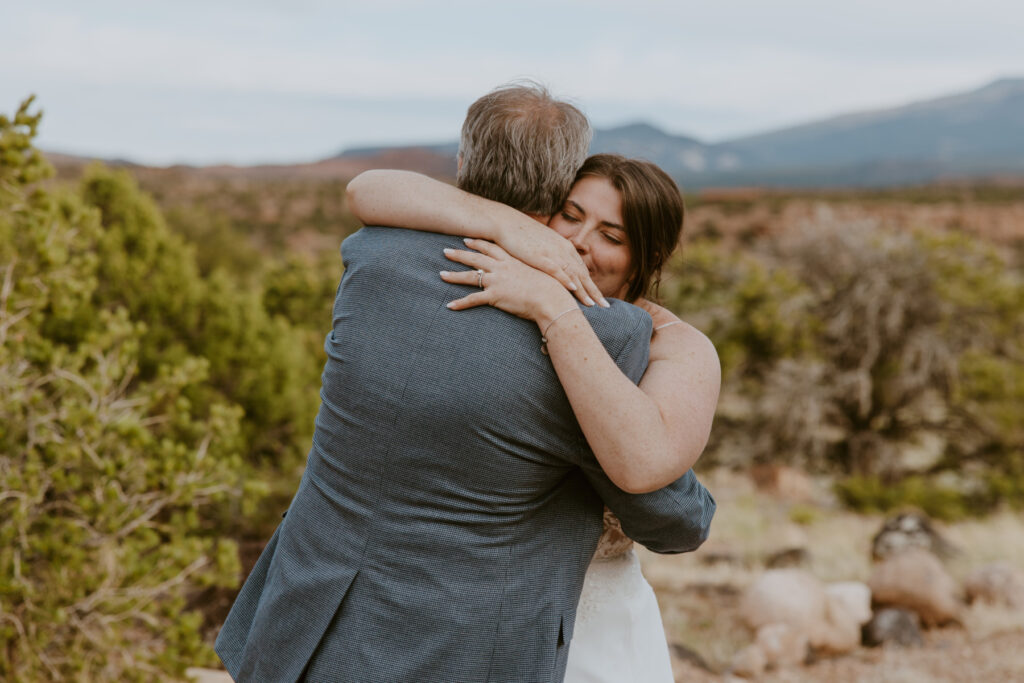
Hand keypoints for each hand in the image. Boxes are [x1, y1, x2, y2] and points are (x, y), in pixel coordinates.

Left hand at [441, 239, 578, 322]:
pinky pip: (473, 300)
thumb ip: (533, 271)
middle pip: (476, 258)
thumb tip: (534, 273)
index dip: (478, 244)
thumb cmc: (552, 287)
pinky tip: (449, 306)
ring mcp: (497, 281)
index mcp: (512, 261)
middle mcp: (502, 268)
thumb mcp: (542, 272)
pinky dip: (460, 303)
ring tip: (440, 274)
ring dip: (454, 276)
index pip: (492, 248)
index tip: (467, 240)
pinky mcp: (495, 296)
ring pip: (470, 276)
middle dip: (459, 254)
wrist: (551, 298)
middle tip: (445, 251)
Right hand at [495, 223, 607, 307]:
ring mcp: (552, 252)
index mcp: (564, 247)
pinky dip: (566, 279)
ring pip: (572, 274)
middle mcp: (562, 249)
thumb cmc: (522, 235)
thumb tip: (557, 271)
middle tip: (605, 306)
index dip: (591, 286)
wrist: (506, 222)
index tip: (599, 299)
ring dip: (583, 290)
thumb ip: (553, 256)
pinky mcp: (539, 255)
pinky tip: (573, 289)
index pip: (581, 270)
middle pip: (582, 274)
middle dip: (593, 291)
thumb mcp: (542, 245)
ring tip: (592, 304)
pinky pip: (556, 269)